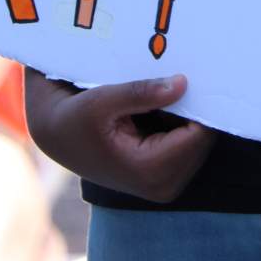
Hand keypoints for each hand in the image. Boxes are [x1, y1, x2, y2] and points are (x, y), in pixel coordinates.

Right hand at [23, 70, 215, 203]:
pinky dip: (180, 123)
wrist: (57, 136)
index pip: (199, 135)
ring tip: (168, 89)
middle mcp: (163, 185)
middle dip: (195, 109)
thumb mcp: (102, 100)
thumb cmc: (76, 118)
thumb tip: (183, 84)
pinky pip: (186, 144)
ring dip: (187, 115)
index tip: (196, 76)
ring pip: (197, 141)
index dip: (200, 105)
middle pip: (202, 140)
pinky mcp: (163, 175)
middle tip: (184, 76)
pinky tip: (164, 103)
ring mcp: (164, 183)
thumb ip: (142, 93)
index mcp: (150, 170)